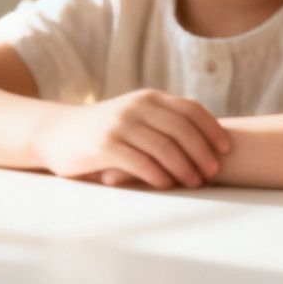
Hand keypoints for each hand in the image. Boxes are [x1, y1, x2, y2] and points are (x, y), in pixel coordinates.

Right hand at [31, 90, 231, 189]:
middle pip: (182, 129)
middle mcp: (136, 107)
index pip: (190, 109)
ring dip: (184, 167)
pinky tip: (167, 185)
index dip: (212, 129)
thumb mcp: (135, 117)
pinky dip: (158, 175)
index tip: (226, 149)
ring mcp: (120, 125)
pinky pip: (140, 162)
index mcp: (149, 98)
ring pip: (164, 147)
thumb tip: (206, 143)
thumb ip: (162, 122)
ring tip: (195, 183)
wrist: (57, 133)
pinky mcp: (105, 145)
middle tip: (213, 172)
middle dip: (202, 152)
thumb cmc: (104, 131)